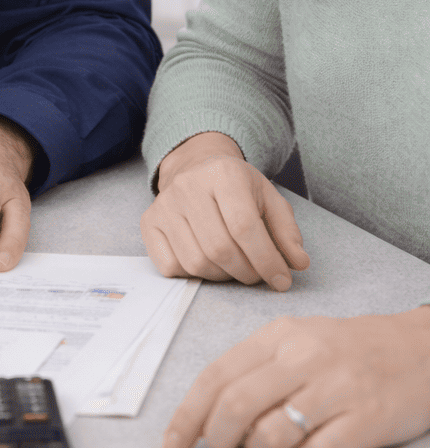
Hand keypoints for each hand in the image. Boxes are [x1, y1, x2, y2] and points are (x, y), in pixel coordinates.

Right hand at [142, 132, 309, 289]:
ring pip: (196, 262)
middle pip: (220, 248)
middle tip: (258, 275)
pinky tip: (207, 262)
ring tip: (234, 267)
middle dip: (247, 272)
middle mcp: (188, 185)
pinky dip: (193, 275)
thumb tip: (298, 263)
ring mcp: (164, 204)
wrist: (195, 166)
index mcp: (224, 173)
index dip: (266, 260)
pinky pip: (170, 266)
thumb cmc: (235, 187)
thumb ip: (286, 231)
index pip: (245, 227)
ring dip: (222, 276)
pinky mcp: (148, 222)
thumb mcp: (267, 198)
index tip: (282, 280)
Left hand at [163, 309, 429, 447]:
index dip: (187, 415)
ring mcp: (338, 389)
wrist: (421, 350)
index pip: (217, 376)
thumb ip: (253, 369)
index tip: (173, 445)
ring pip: (271, 434)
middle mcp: (305, 357)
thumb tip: (205, 415)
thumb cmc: (347, 350)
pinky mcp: (367, 421)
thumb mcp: (297, 340)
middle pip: (236, 406)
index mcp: (279, 335)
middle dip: (218, 439)